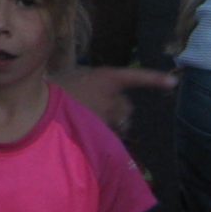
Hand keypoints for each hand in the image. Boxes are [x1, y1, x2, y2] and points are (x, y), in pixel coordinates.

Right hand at [60, 64, 174, 135]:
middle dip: (119, 110)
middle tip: (101, 109)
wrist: (36, 108)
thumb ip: (93, 81)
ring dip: (110, 124)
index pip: (135, 77)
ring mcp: (106, 119)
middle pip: (126, 107)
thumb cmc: (52, 88)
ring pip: (117, 124)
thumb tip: (104, 90)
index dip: (155, 79)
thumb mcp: (74, 75)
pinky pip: (106, 136)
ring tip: (88, 121)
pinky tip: (88, 134)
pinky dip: (101, 136)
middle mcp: (111, 99)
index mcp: (105, 78)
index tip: (174, 82)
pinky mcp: (100, 136)